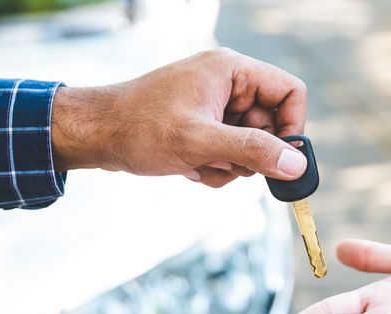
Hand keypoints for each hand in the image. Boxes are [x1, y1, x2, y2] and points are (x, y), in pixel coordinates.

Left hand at [50, 48, 307, 187]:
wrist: (94, 135)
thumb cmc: (140, 128)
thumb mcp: (201, 142)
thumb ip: (253, 151)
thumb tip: (296, 165)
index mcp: (231, 70)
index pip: (290, 92)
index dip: (292, 128)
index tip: (280, 160)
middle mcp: (227, 83)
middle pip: (271, 123)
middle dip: (250, 153)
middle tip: (225, 164)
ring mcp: (214, 105)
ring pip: (249, 143)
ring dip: (230, 165)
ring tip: (198, 164)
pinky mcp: (202, 124)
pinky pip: (228, 151)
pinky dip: (214, 167)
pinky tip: (188, 167)